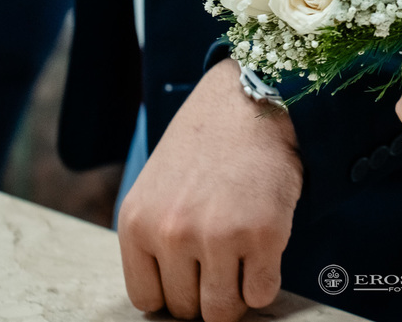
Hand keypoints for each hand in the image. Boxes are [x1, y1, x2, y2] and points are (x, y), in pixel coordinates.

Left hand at [117, 58, 302, 320]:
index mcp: (136, 223)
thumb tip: (169, 300)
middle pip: (187, 309)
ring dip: (236, 292)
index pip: (148, 299)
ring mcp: (217, 236)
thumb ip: (155, 238)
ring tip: (243, 258)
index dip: (175, 291)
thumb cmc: (207, 145)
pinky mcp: (263, 235)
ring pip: (223, 310)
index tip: (192, 275)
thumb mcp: (157, 187)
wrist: (251, 100)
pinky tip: (264, 250)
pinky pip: (260, 293)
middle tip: (223, 258)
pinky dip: (265, 282)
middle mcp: (171, 233)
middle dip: (207, 291)